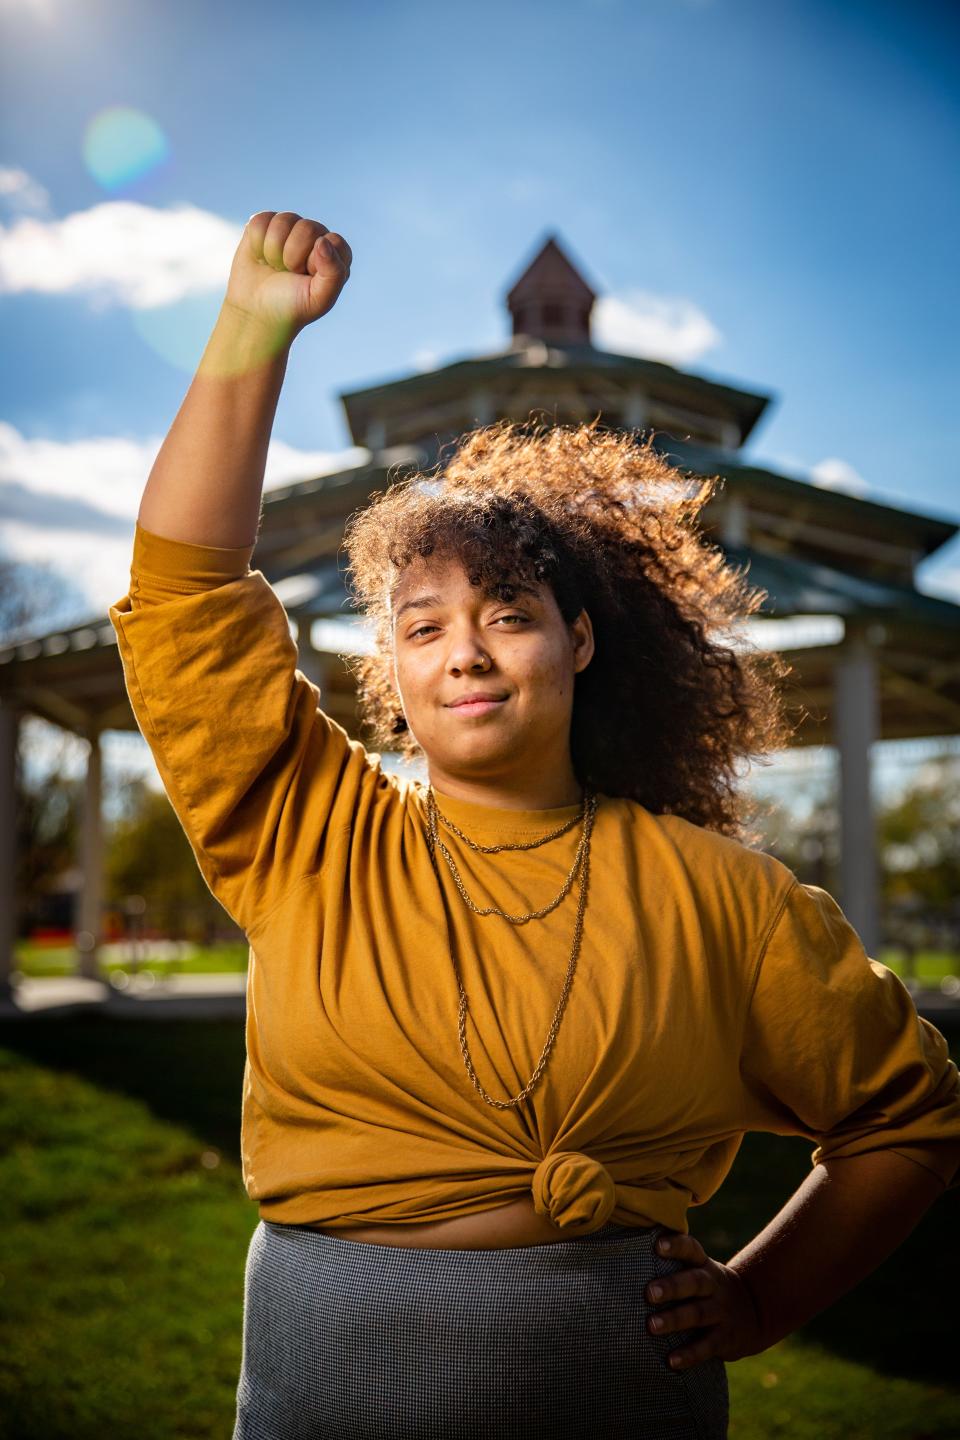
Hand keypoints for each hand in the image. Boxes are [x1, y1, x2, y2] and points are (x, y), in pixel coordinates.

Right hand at [222, 210, 352, 338]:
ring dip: (273, 250)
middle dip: (293, 256)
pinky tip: (261, 257)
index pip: (333, 241)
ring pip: (283, 221)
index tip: (307, 278)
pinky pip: (261, 221)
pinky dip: (257, 243)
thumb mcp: (319, 299)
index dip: (316, 261)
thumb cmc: (292, 306)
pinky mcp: (266, 223)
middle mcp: (315, 236)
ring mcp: (291, 228)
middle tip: (289, 273)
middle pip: (307, 228)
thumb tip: (322, 240)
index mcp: (336, 254)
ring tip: (275, 266)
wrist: (256, 311)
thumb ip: (333, 273)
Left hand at [645, 1230, 766, 1370]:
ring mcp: (722, 1311)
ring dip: (675, 1320)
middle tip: (649, 1293)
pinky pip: (707, 1346)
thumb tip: (625, 1253)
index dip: (676, 1246)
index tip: (657, 1245)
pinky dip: (689, 1354)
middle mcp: (714, 1285)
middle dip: (672, 1287)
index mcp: (704, 1265)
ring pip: (698, 1314)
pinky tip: (671, 1360)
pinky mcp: (726, 1338)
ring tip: (651, 1326)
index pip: (691, 1249)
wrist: (756, 1311)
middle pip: (695, 1282)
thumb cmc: (709, 1287)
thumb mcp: (700, 1269)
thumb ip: (674, 1263)